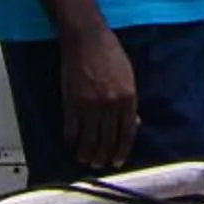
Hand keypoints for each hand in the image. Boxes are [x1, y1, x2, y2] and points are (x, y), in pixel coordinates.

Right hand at [61, 27, 136, 172]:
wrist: (87, 38)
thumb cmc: (110, 53)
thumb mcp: (129, 76)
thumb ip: (130, 101)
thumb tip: (131, 123)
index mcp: (128, 98)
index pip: (126, 134)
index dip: (122, 151)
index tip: (117, 160)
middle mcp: (110, 105)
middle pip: (107, 141)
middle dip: (104, 157)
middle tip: (100, 164)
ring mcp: (90, 105)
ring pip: (88, 140)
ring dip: (87, 154)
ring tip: (85, 159)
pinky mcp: (71, 102)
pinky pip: (71, 129)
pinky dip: (71, 139)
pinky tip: (72, 143)